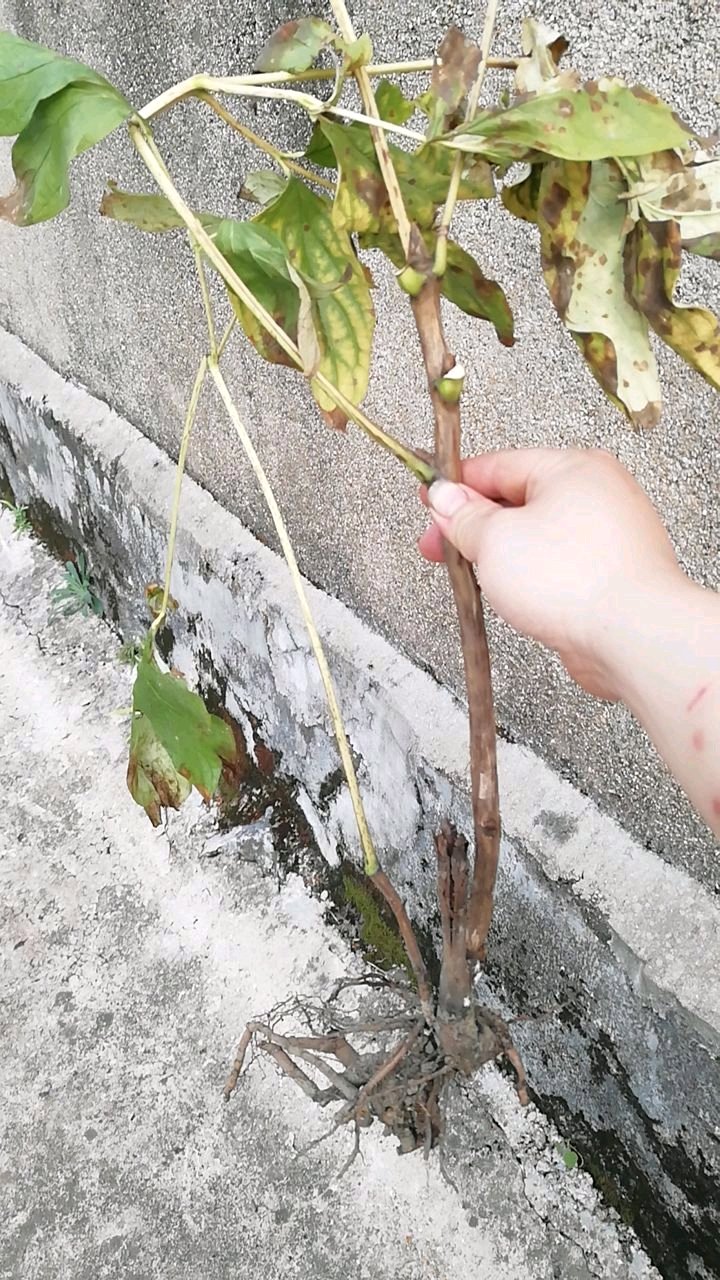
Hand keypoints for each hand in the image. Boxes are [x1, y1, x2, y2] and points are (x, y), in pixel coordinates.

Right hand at [419, 448, 682, 699]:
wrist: (633, 636)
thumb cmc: (576, 580)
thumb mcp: (496, 540)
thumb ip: (465, 517)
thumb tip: (445, 498)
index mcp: (572, 468)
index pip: (499, 464)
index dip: (456, 485)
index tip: (429, 501)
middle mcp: (598, 495)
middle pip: (519, 499)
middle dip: (475, 525)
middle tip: (441, 546)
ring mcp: (609, 537)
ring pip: (539, 536)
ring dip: (502, 553)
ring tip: (474, 575)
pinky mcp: (611, 576)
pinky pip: (559, 566)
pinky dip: (531, 576)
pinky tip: (513, 595)